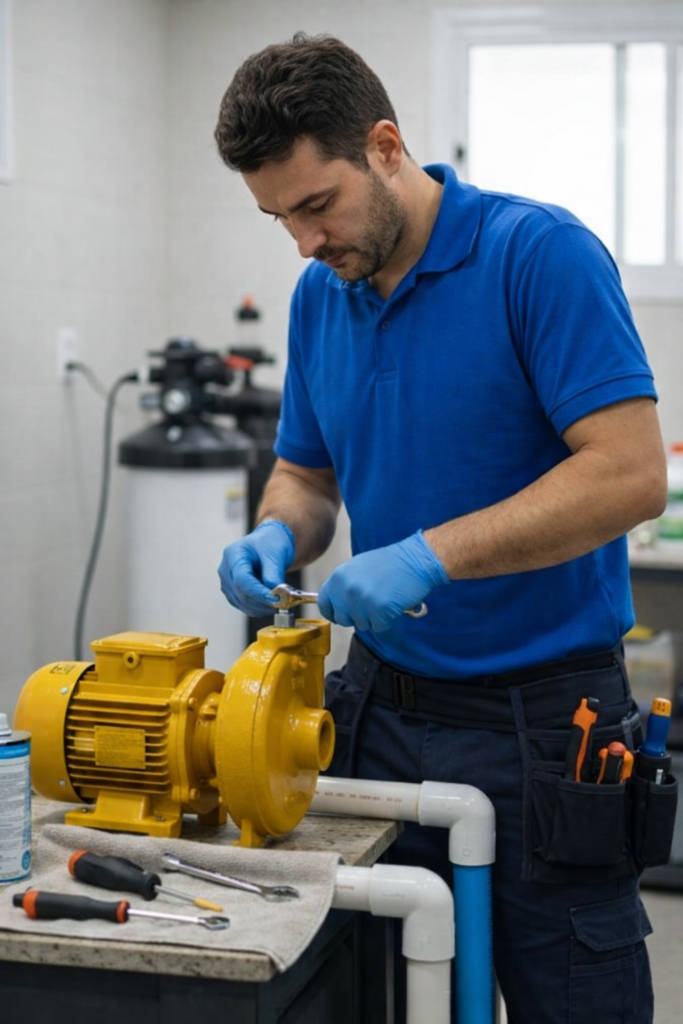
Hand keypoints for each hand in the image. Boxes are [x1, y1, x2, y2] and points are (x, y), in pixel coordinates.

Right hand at [218, 520, 294, 615]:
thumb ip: (274, 574)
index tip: (276, 600)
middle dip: (263, 602)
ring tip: (279, 603)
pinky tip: (271, 604)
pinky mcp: (233, 592)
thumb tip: (275, 595)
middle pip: (241, 593)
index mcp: (234, 555)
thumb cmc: (270, 542)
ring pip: (242, 603)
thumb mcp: (275, 553)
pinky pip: (244, 605)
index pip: (242, 580)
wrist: (269, 543)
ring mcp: (228, 582)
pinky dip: (258, 608)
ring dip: (262, 607)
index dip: (259, 593)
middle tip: (283, 603)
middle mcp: (226, 569)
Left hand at [318, 531, 448, 631]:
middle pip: (343, 619)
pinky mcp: (379, 610)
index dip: (333, 611)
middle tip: (371, 603)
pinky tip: (393, 604)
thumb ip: (343, 585)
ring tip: (384, 598)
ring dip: (374, 617)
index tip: (341, 614)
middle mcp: (346, 590)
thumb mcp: (357, 567)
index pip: (324, 603)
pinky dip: (387, 620)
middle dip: (356, 616)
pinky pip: (379, 627)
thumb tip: (335, 603)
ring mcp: (362, 600)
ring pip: (362, 625)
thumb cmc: (389, 563)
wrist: (415, 560)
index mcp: (338, 577)